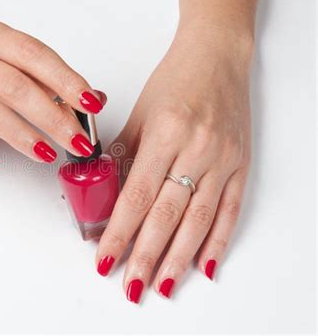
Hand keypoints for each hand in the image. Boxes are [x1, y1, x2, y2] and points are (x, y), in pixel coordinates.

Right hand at [0, 18, 105, 161]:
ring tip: (45, 153)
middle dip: (51, 116)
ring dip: (19, 132)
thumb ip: (53, 83)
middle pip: (13, 83)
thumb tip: (95, 99)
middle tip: (76, 141)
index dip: (66, 80)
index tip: (90, 104)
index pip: (35, 54)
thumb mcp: (16, 70)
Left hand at [96, 23, 253, 302]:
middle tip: (131, 286)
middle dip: (146, 255)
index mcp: (164, 133)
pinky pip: (231, 210)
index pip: (136, 195)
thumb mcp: (138, 113)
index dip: (119, 232)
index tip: (104, 259)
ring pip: (199, 219)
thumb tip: (107, 192)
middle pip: (166, 214)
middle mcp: (195, 149)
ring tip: (164, 286)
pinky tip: (204, 265)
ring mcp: (222, 160)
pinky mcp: (240, 165)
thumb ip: (122, 153)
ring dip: (179, 257)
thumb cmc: (175, 81)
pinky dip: (218, 241)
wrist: (217, 57)